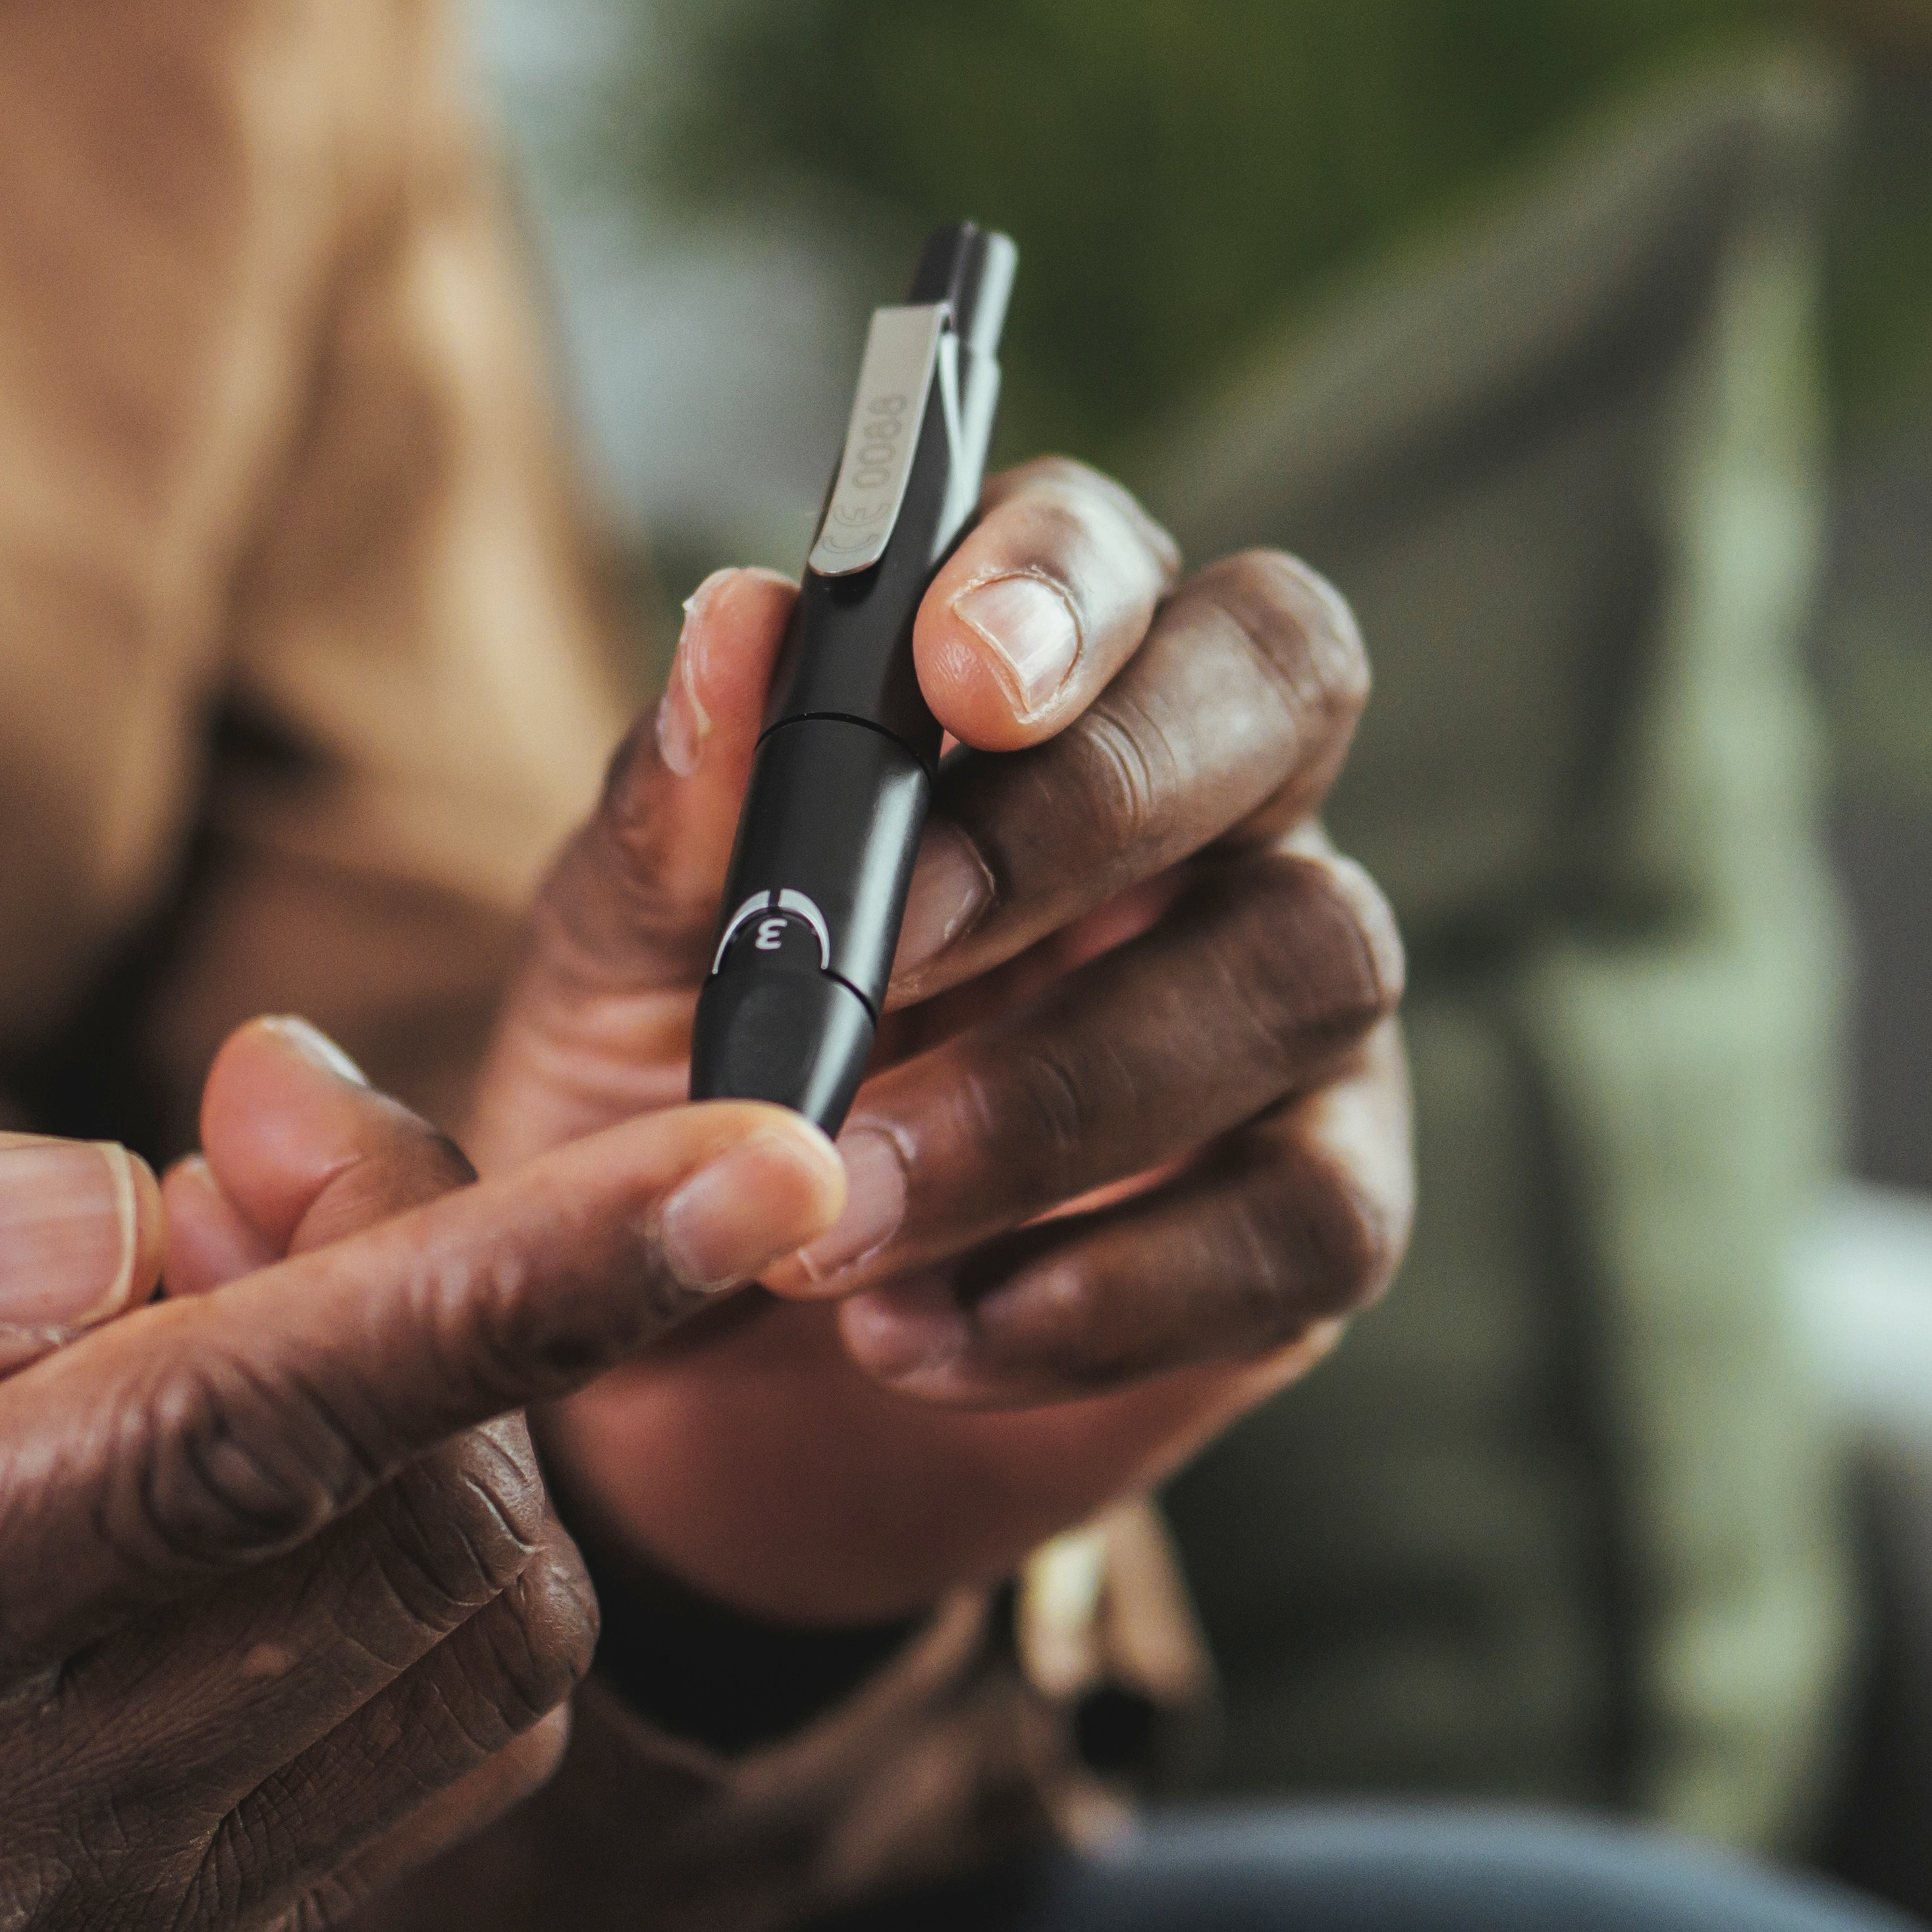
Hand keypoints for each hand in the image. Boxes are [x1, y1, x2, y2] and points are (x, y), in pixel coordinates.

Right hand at [0, 1095, 842, 1931]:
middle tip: (260, 1111)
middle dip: (425, 1263)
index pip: (238, 1447)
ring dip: (439, 1405)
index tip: (763, 1168)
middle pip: (392, 1521)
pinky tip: (243, 1431)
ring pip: (457, 1633)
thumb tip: (94, 1211)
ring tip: (227, 1267)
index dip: (519, 1286)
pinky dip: (414, 1540)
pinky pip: (421, 1739)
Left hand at [468, 463, 1409, 1627]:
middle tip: (898, 954)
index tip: (947, 674)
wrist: (683, 1384)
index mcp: (1021, 679)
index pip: (1103, 546)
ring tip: (832, 1226)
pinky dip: (1111, 1289)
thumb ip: (678, 813)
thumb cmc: (662, 1107)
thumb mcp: (609, 970)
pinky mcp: (1322, 1203)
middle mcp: (1196, 798)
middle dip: (1104, 799)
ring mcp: (1284, 994)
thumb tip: (742, 619)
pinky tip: (922, 1338)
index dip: (1055, 582)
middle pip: (1284, 679)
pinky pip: (1310, 1217)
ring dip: (1056, 1098)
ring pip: (1308, 958)